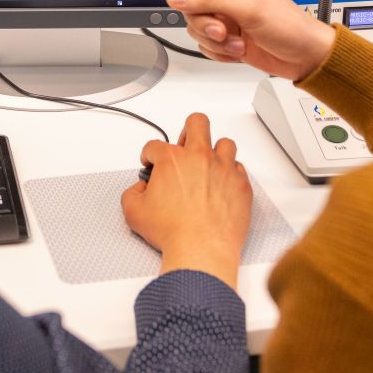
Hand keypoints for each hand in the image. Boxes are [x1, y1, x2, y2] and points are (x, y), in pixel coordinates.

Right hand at [121, 113, 252, 288]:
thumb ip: (132, 193)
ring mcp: (223, 169)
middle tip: (184, 146)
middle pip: (197, 123)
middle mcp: (199, 158)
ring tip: (208, 165)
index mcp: (172, 160)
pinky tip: (222, 184)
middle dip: (187, 131)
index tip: (151, 163)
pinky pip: (239, 168)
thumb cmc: (174, 232)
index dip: (149, 155)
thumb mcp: (134, 212)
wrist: (201, 250)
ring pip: (224, 143)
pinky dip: (230, 174)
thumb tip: (139, 189)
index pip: (155, 145)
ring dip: (214, 151)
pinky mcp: (241, 185)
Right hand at [142, 0, 335, 81]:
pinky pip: (204, 44)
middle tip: (225, 30)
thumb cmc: (288, 24)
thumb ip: (210, 1)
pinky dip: (219, 52)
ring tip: (238, 42)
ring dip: (215, 40)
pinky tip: (239, 51)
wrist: (303, 56)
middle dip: (204, 21)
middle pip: (189, 3)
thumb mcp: (249, 8)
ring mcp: (224, 17)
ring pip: (194, 27)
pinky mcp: (226, 38)